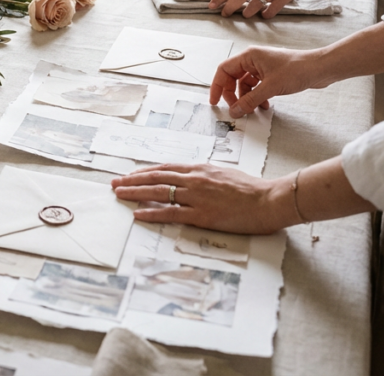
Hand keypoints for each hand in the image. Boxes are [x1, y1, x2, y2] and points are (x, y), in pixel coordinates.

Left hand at [111, 163, 293, 233]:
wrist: (268, 200)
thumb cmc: (251, 189)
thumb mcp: (224, 174)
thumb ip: (205, 176)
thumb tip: (191, 177)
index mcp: (199, 169)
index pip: (165, 168)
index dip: (144, 171)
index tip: (130, 175)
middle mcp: (194, 179)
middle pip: (156, 177)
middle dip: (132, 180)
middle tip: (115, 183)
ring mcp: (196, 197)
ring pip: (158, 192)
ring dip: (135, 193)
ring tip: (119, 194)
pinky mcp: (201, 214)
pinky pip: (171, 212)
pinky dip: (152, 212)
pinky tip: (139, 213)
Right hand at [209, 45, 328, 116]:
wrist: (320, 69)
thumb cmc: (297, 69)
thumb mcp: (270, 88)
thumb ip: (250, 100)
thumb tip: (235, 111)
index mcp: (249, 56)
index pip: (224, 70)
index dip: (218, 86)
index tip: (215, 101)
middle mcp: (253, 60)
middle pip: (233, 79)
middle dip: (233, 95)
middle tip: (235, 109)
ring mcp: (262, 68)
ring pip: (245, 85)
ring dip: (247, 98)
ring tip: (252, 109)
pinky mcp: (271, 75)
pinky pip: (257, 87)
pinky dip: (257, 97)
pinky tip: (264, 106)